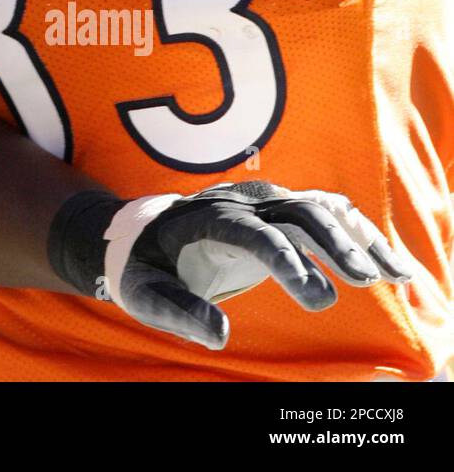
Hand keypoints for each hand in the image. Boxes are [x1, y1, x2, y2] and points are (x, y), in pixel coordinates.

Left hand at [101, 181, 415, 349]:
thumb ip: (178, 312)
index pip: (253, 232)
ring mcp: (263, 203)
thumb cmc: (145, 269)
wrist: (145, 235)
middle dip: (332, 242)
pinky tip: (391, 266)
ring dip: (357, 236)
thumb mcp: (145, 293)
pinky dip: (360, 234)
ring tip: (393, 275)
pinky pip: (326, 213)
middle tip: (363, 280)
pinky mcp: (280, 211)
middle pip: (295, 211)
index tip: (318, 298)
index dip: (287, 260)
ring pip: (318, 207)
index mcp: (206, 219)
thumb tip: (218, 335)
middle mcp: (239, 203)